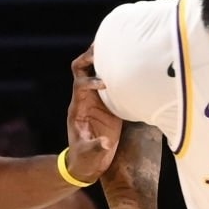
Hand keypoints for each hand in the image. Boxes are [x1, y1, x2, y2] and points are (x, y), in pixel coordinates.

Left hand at [64, 47, 122, 182]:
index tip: (105, 84)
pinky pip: (111, 82)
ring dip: (103, 58)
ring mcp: (97, 100)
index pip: (79, 85)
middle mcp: (85, 99)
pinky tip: (130, 63)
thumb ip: (95, 148)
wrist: (88, 164)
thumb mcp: (88, 156)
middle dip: (90, 57)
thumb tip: (105, 143)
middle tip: (104, 46)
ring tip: (118, 44)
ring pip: (95, 71)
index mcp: (78, 108)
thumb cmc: (85, 160)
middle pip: (81, 69)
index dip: (90, 81)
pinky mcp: (109, 105)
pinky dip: (117, 71)